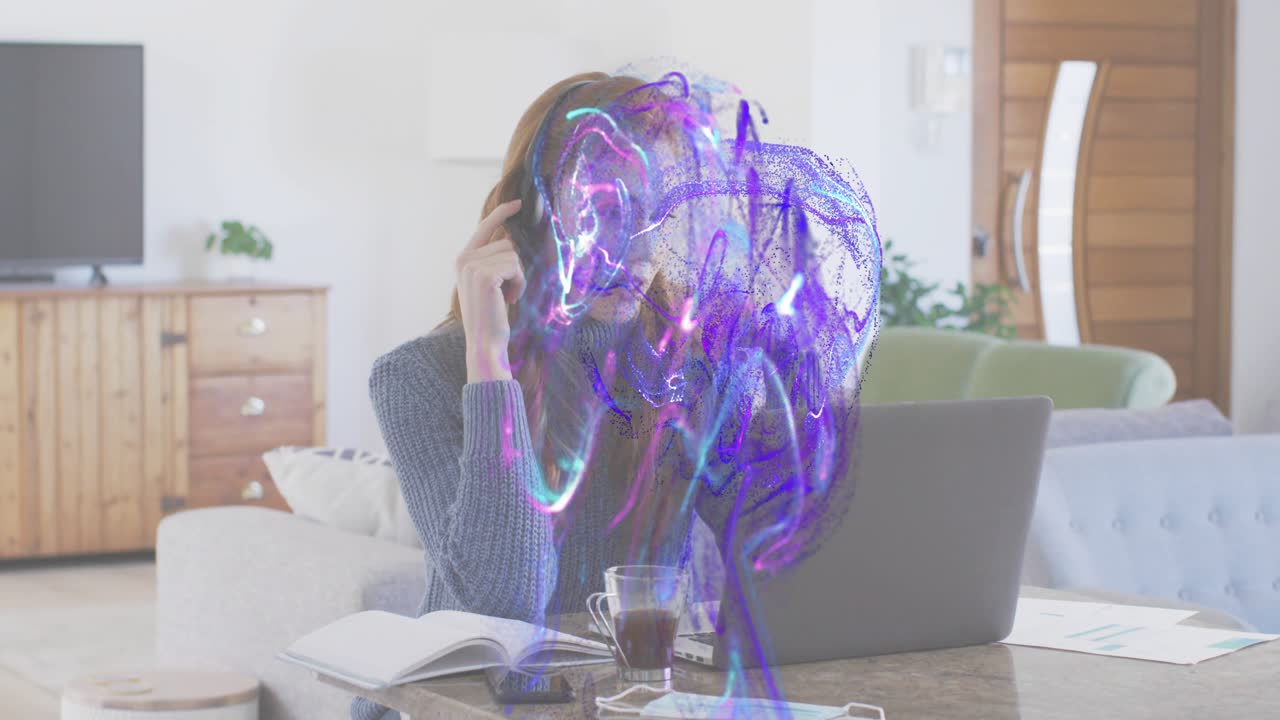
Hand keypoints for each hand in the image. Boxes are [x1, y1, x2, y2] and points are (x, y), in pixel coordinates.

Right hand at [457, 199, 527, 382]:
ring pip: (513, 254)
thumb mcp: (490, 284)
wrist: (485, 342)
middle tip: (508, 292)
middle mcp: (464, 259)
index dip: (501, 213)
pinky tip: (510, 298)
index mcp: (463, 260)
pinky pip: (515, 265)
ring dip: (518, 277)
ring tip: (508, 296)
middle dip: (515, 268)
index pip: (484, 228)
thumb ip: (495, 261)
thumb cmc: (491, 317)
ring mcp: (472, 265)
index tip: (517, 204)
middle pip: (506, 244)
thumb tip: (513, 239)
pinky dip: (519, 283)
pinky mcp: (485, 275)